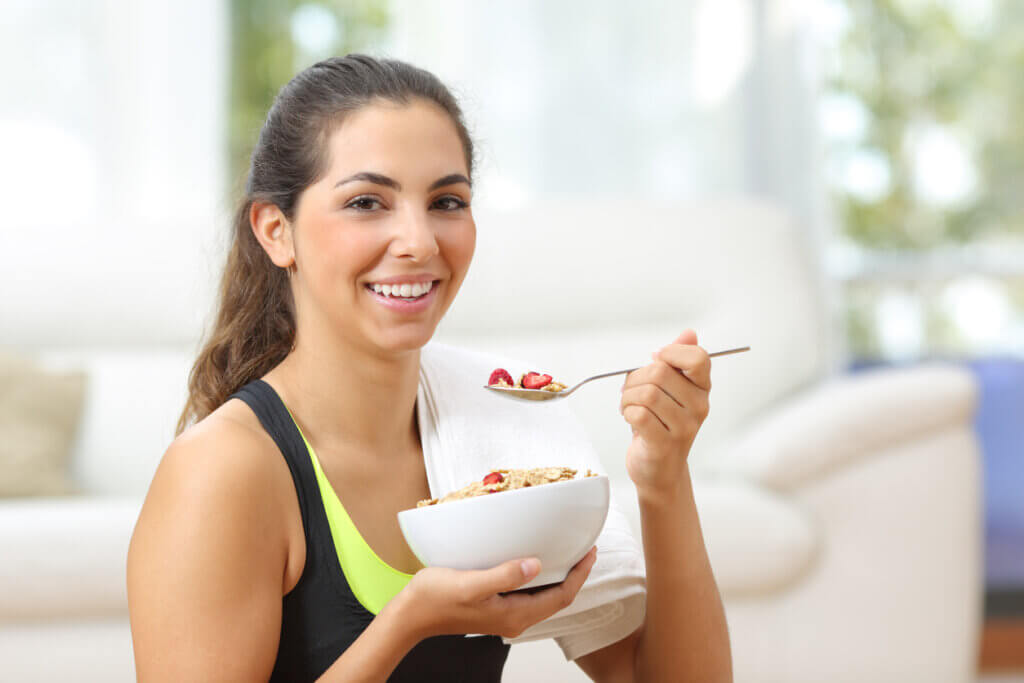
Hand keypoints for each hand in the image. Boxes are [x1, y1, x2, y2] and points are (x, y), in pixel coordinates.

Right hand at [396, 547, 596, 640]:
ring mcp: (505, 614)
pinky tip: (535, 561)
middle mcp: (514, 618)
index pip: (561, 597)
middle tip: (584, 548)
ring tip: (566, 552)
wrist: (412, 615)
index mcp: (514, 615)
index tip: (590, 552)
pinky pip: (528, 593)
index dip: (579, 575)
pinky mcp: (495, 607)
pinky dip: (539, 577)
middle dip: (574, 575)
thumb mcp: (471, 584)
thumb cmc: (436, 599)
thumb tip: (535, 565)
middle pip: (557, 598)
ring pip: (543, 596)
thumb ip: (505, 575)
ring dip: (558, 576)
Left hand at [620, 329, 710, 501]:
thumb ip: (677, 360)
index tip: (656, 361)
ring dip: (628, 398)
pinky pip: (638, 414)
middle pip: (660, 372)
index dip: (671, 353)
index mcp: (702, 389)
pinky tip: (630, 419)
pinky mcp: (665, 443)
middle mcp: (699, 406)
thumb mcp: (670, 390)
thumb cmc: (660, 425)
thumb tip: (688, 333)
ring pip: (646, 393)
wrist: (659, 470)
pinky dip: (627, 413)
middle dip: (635, 379)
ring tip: (629, 407)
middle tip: (632, 392)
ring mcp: (684, 426)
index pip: (698, 358)